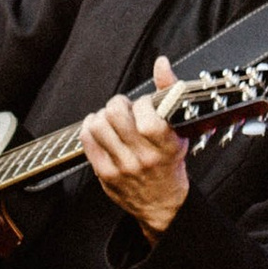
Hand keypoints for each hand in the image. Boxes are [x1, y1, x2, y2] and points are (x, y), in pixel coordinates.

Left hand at [79, 57, 189, 236]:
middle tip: (124, 108)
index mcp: (166, 145)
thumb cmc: (170, 163)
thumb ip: (170, 94)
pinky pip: (87, 139)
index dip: (142, 103)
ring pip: (98, 124)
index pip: (145, 114)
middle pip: (115, 114)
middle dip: (119, 103)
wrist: (163, 204)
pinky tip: (101, 130)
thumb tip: (161, 63)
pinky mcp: (105, 173)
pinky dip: (91, 127)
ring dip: (104, 115)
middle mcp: (143, 157)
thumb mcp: (180, 130)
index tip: (145, 107)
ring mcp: (122, 166)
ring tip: (113, 120)